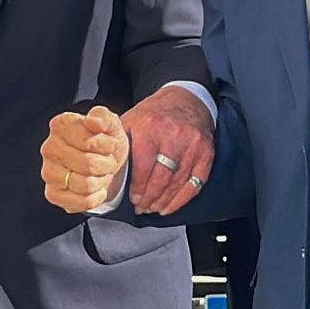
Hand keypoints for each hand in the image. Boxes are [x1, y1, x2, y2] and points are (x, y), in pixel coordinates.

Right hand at [41, 106, 128, 213]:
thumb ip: (103, 117)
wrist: (105, 160)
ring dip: (101, 181)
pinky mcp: (52, 194)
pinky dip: (95, 197)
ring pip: (83, 184)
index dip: (106, 146)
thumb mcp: (110, 124)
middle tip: (107, 161)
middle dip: (106, 165)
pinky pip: (80, 202)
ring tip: (101, 173)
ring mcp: (48, 172)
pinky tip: (96, 187)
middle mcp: (50, 148)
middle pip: (87, 164)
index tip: (109, 144)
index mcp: (61, 125)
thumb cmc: (105, 140)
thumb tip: (93, 120)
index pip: (87, 141)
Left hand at [123, 85, 213, 214]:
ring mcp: (193, 146)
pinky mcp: (206, 153)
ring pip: (178, 183)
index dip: (138, 187)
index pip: (144, 166)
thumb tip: (102, 163)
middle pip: (162, 178)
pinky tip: (170, 206)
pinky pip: (195, 183)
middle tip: (141, 207)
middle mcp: (174, 136)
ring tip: (153, 208)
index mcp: (151, 127)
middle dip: (150, 198)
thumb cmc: (156, 113)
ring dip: (164, 201)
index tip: (133, 198)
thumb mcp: (132, 118)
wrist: (186, 100)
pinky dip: (182, 199)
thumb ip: (118, 141)